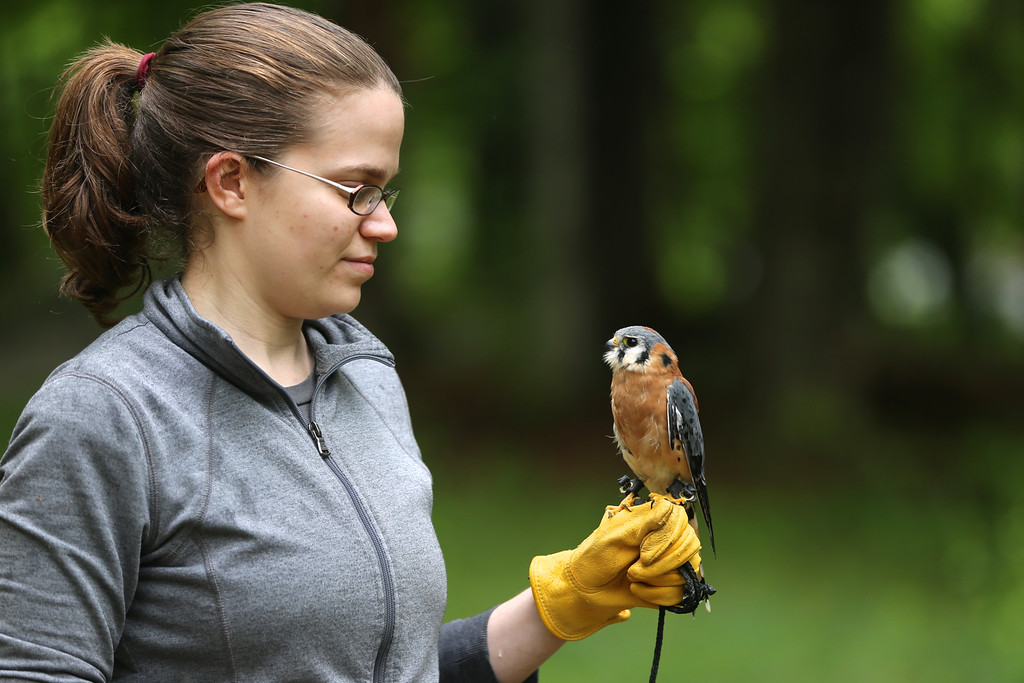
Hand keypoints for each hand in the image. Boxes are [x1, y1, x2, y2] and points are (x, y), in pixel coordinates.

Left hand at [529, 494, 702, 640]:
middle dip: (660, 565)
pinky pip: (680, 593)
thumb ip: (643, 523)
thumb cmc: (597, 556)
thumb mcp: (614, 535)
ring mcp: (672, 562)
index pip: (681, 520)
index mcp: (654, 519)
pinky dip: (656, 595)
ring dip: (654, 580)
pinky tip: (637, 590)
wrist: (588, 588)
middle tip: (632, 570)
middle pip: (689, 547)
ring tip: (631, 577)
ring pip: (686, 572)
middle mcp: (668, 538)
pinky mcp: (672, 585)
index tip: (643, 553)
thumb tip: (669, 508)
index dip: (667, 539)